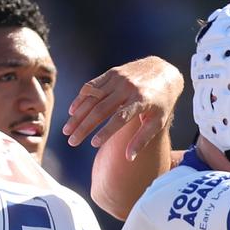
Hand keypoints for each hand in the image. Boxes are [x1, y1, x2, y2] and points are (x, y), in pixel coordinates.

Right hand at [63, 56, 182, 158]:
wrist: (163, 71)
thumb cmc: (161, 103)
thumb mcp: (158, 121)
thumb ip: (143, 139)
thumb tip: (129, 158)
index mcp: (141, 101)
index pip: (119, 118)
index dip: (106, 131)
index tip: (93, 144)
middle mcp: (128, 88)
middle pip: (100, 110)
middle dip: (84, 127)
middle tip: (71, 141)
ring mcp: (118, 79)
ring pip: (92, 98)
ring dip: (78, 115)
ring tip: (67, 130)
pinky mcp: (111, 73)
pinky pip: (91, 86)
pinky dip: (80, 99)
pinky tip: (72, 111)